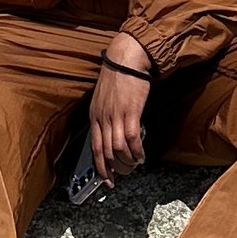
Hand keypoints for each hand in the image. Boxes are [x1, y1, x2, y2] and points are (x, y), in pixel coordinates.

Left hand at [89, 40, 151, 182]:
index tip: (107, 179)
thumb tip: (110, 134)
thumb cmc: (117, 76)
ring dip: (128, 162)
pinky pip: (132, 139)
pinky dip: (137, 151)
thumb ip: (105, 116)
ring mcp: (116, 115)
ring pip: (118, 149)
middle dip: (116, 169)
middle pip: (106, 153)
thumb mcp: (103, 98)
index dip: (100, 168)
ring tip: (136, 164)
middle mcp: (103, 118)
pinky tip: (142, 155)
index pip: (94, 149)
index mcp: (94, 116)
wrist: (125, 58)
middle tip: (126, 173)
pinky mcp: (130, 111)